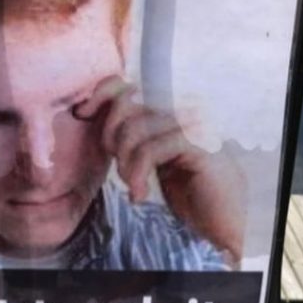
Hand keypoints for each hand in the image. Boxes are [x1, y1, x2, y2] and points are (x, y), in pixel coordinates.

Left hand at [74, 76, 245, 262]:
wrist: (221, 219)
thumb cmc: (185, 187)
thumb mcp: (149, 156)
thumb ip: (127, 132)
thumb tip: (83, 110)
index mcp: (167, 105)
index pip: (124, 82)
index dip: (99, 94)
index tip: (81, 115)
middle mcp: (179, 105)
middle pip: (124, 103)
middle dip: (111, 138)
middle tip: (121, 168)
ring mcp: (190, 121)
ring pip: (134, 128)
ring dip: (125, 163)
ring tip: (133, 186)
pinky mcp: (197, 143)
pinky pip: (150, 149)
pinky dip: (137, 175)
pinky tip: (139, 195)